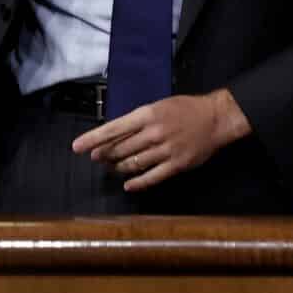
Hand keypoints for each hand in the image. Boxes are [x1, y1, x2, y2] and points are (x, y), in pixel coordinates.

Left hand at [70, 89, 250, 191]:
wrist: (215, 118)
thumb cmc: (184, 109)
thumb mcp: (157, 106)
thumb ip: (137, 120)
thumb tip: (115, 133)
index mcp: (146, 115)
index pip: (112, 129)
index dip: (93, 139)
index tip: (77, 147)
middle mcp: (152, 133)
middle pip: (120, 149)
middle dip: (104, 155)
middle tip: (96, 158)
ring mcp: (165, 150)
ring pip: (133, 164)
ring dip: (118, 168)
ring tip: (111, 169)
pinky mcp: (176, 165)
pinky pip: (152, 177)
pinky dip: (138, 183)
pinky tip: (129, 185)